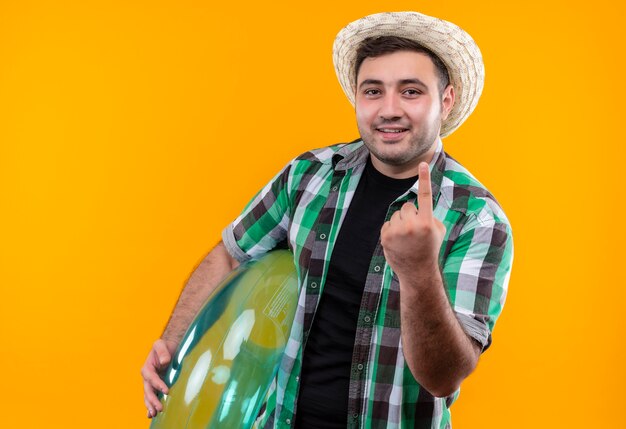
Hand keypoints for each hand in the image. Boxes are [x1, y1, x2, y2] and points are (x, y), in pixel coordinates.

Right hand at [141, 338, 177, 417]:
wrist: (167, 348)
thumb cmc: (164, 346)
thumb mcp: (161, 345)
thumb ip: (162, 351)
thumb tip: (164, 361)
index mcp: (147, 368)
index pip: (152, 378)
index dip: (158, 385)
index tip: (166, 391)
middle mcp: (147, 377)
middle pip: (148, 390)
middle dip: (153, 400)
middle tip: (159, 408)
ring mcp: (151, 382)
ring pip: (148, 396)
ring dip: (150, 405)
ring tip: (154, 414)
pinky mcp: (155, 386)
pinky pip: (152, 396)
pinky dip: (150, 405)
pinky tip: (151, 414)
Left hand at [380, 162, 445, 279]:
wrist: (418, 272)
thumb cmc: (430, 248)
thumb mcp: (438, 231)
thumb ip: (430, 215)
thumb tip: (418, 205)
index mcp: (427, 222)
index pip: (426, 196)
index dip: (424, 178)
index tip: (422, 163)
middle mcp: (412, 225)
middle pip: (407, 206)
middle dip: (411, 214)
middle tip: (415, 230)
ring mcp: (397, 231)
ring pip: (396, 214)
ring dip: (401, 222)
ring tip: (407, 238)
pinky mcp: (385, 236)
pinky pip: (388, 223)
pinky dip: (392, 229)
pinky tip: (398, 242)